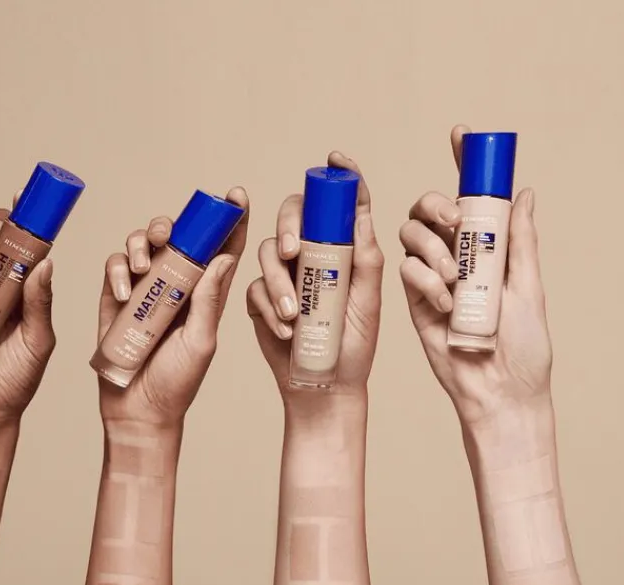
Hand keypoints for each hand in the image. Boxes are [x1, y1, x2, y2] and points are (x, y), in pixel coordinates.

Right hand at [97, 187, 249, 427]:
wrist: (139, 410)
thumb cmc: (177, 382)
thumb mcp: (201, 342)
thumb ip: (210, 301)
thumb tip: (225, 257)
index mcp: (207, 294)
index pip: (223, 248)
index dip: (230, 219)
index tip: (235, 194)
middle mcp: (177, 285)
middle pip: (178, 237)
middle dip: (174, 224)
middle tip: (170, 234)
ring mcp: (146, 289)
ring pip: (143, 244)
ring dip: (141, 242)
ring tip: (143, 264)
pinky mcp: (116, 297)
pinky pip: (114, 266)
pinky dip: (117, 270)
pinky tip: (125, 293)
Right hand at [246, 152, 383, 410]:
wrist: (326, 386)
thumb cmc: (354, 345)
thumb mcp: (368, 299)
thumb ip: (365, 257)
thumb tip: (363, 210)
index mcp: (340, 250)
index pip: (337, 205)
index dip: (339, 178)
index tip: (336, 159)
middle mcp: (310, 255)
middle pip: (291, 216)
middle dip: (288, 226)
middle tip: (294, 252)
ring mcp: (283, 277)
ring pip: (267, 253)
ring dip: (277, 281)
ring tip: (292, 314)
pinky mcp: (261, 300)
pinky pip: (255, 288)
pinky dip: (268, 307)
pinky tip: (285, 330)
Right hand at [399, 125, 551, 427]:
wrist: (495, 389)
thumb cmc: (522, 346)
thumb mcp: (528, 286)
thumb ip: (521, 241)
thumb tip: (524, 192)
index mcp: (487, 248)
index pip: (472, 198)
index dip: (463, 164)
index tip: (461, 135)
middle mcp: (456, 257)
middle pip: (428, 211)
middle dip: (435, 206)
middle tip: (455, 221)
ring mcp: (431, 278)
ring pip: (411, 237)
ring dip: (432, 248)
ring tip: (454, 280)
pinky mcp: (413, 301)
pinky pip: (407, 272)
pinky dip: (424, 279)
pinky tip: (443, 301)